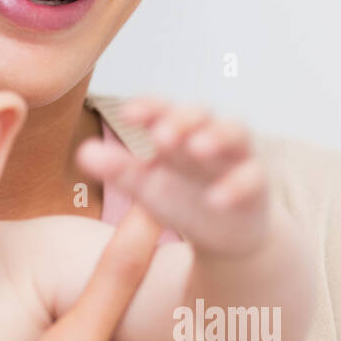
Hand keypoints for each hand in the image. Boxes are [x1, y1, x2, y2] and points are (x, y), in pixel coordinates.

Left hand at [75, 97, 271, 256]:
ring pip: (235, 133)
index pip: (162, 110)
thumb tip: (82, 152)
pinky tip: (217, 198)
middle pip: (200, 113)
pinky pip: (253, 177)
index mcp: (176, 132)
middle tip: (160, 134)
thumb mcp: (145, 186)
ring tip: (196, 147)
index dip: (148, 107)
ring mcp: (235, 157)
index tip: (128, 115)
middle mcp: (208, 136)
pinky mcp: (257, 184)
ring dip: (216, 136)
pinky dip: (236, 185)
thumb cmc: (181, 198)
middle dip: (181, 118)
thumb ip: (118, 169)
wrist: (224, 233)